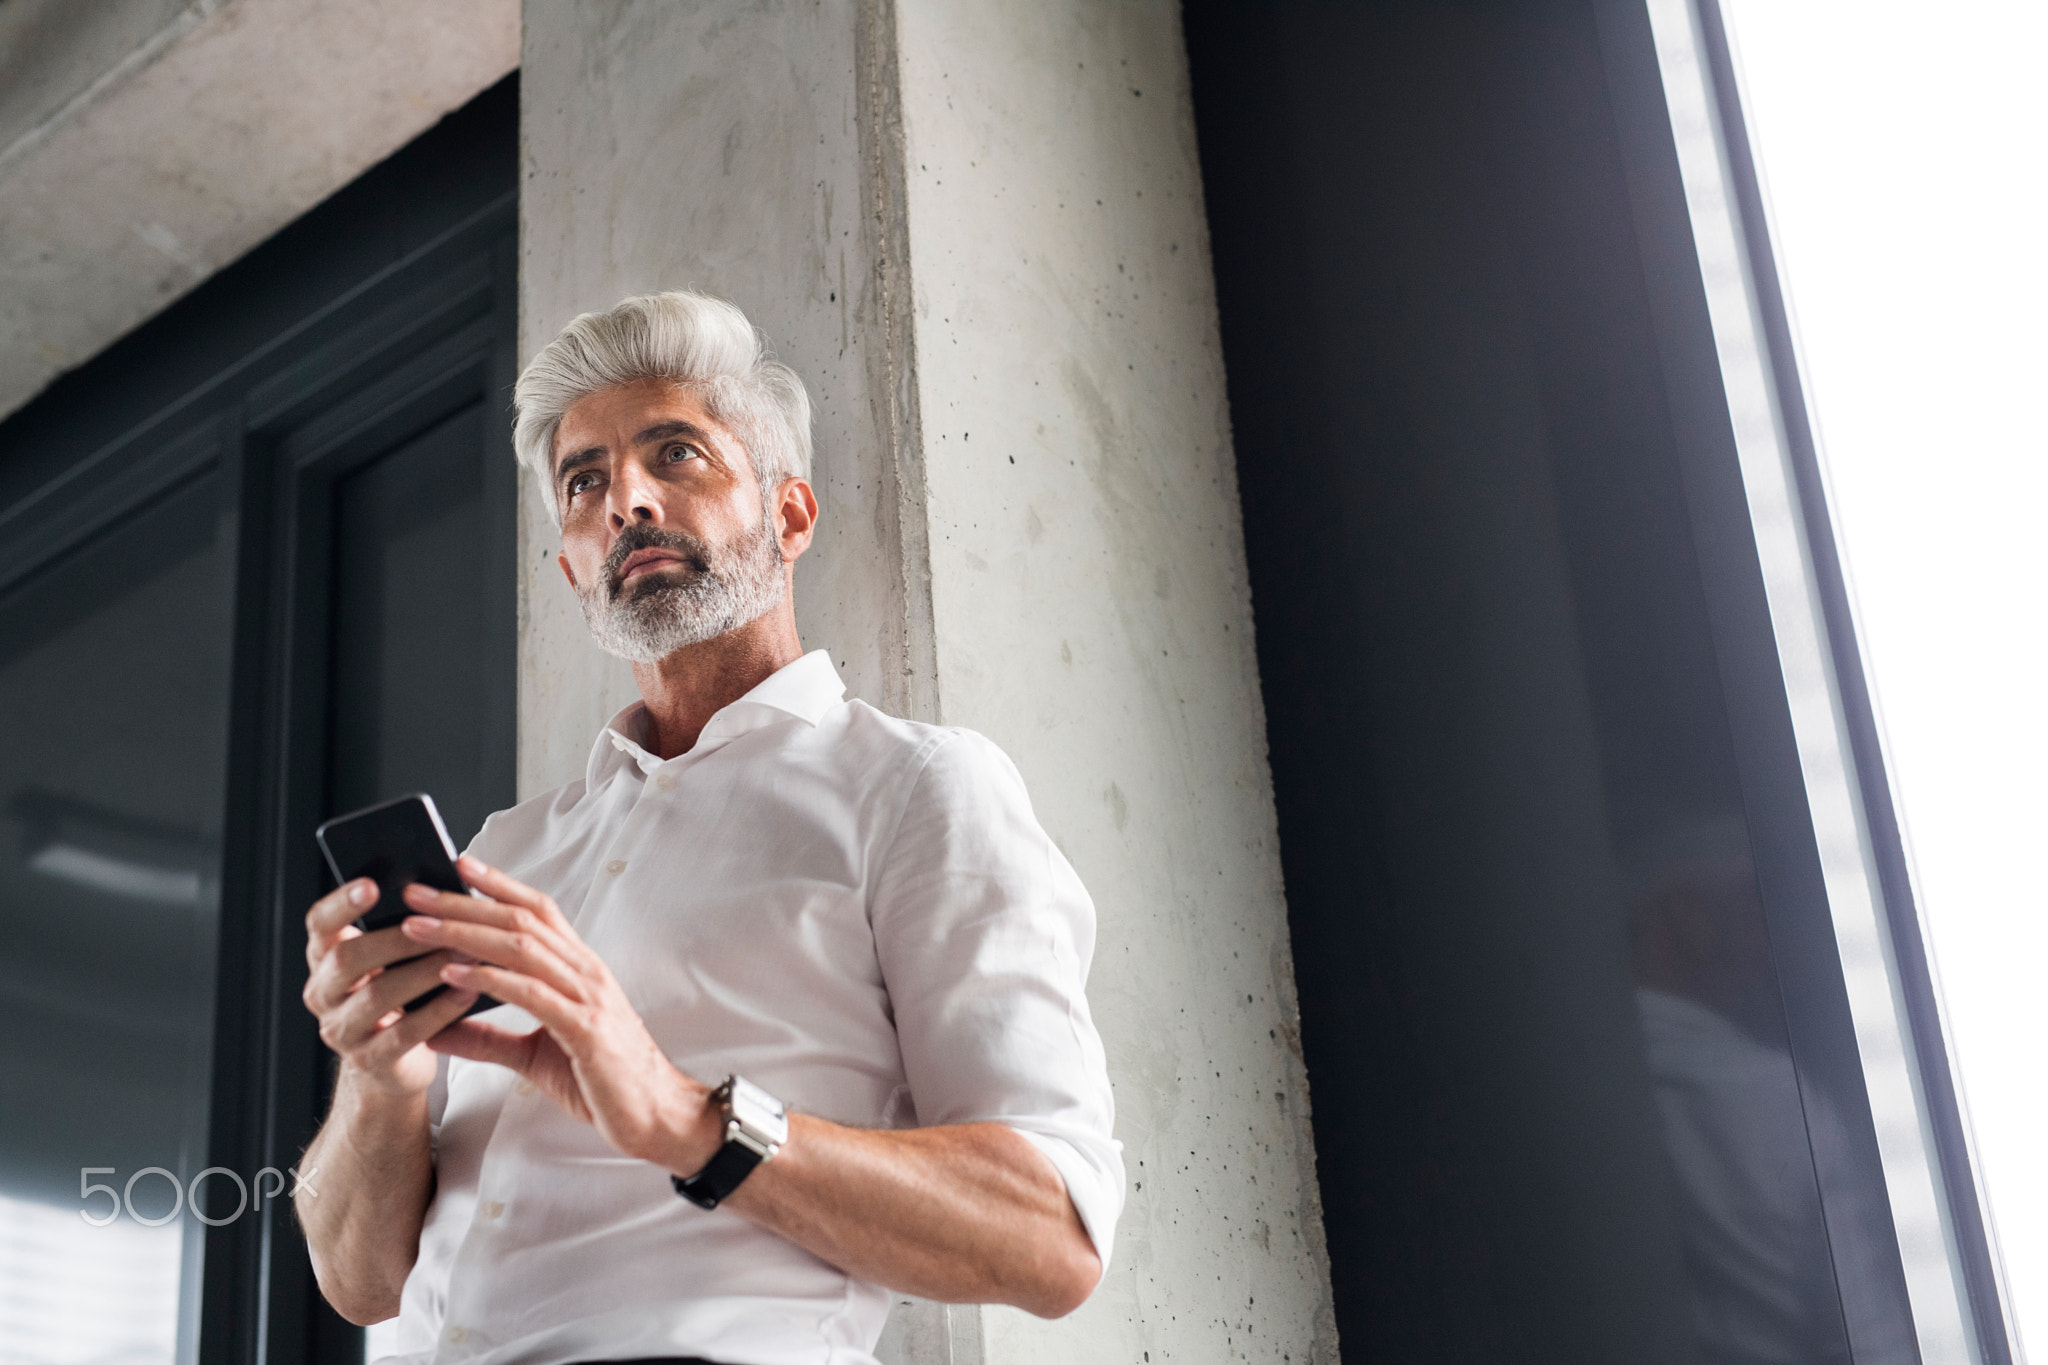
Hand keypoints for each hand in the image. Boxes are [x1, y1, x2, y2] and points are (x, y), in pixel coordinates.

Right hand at [301, 879, 479, 1096]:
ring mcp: (342, 1030)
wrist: (393, 1067)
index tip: (373, 885)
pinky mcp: (369, 1060)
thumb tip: (443, 888)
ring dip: (424, 972)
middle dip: (397, 939)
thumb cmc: (401, 997)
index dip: (341, 903)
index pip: (319, 924)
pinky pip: (403, 1034)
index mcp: (325, 958)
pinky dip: (438, 1011)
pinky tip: (466, 993)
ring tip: (465, 955)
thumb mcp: (393, 962)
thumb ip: (404, 929)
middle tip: (441, 923)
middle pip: (347, 959)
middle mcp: (323, 992)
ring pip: (376, 996)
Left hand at [399, 857, 717, 1171]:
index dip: (498, 885)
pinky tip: (452, 974)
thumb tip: (433, 1030)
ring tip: (418, 928)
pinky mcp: (586, 1030)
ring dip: (464, 932)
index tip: (457, 866)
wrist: (655, 1116)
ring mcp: (588, 998)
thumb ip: (487, 1039)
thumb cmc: (603, 1082)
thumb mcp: (533, 1055)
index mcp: (580, 970)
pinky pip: (532, 994)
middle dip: (464, 902)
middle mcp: (586, 973)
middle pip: (520, 920)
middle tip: (415, 891)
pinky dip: (489, 979)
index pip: (538, 911)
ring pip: (522, 947)